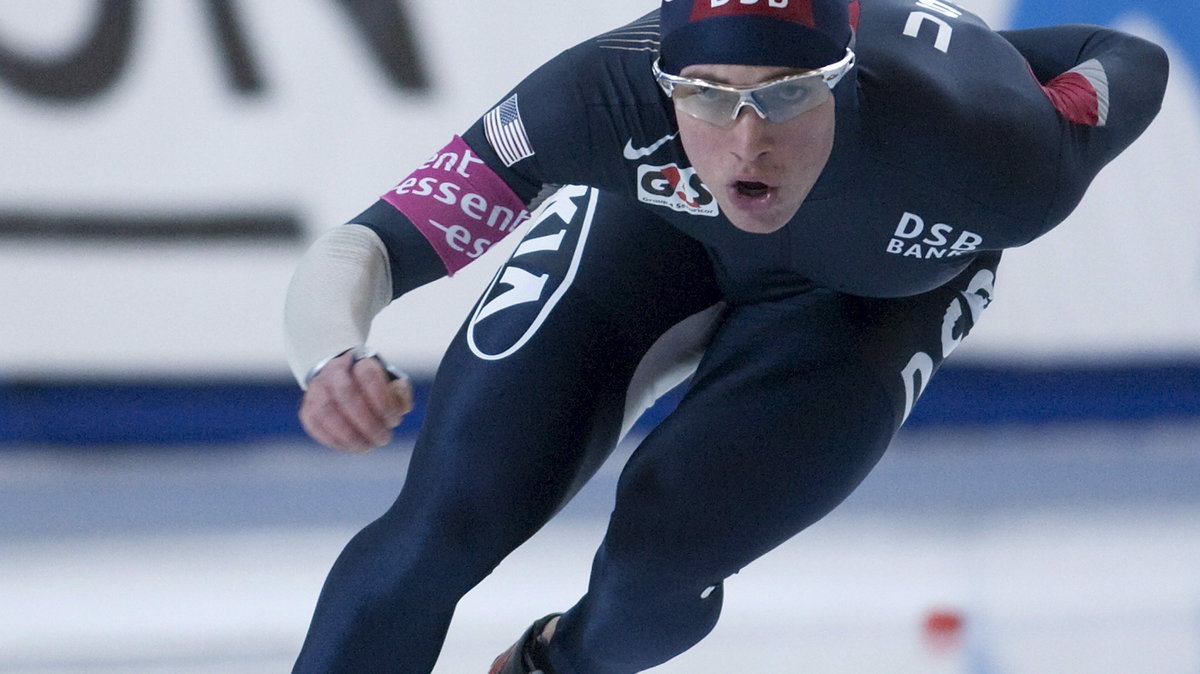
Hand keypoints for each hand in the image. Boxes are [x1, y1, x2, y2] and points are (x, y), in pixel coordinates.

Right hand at [299, 351, 413, 451]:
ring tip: (367, 446)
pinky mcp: (306, 408)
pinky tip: (351, 446)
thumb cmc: (373, 388)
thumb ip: (400, 394)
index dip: (383, 402)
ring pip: (326, 411)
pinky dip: (334, 439)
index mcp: (357, 361)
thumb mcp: (392, 384)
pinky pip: (314, 425)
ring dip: (350, 434)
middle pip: (346, 394)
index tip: (394, 421)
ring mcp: (316, 389)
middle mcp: (332, 371)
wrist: (343, 381)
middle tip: (383, 438)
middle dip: (368, 422)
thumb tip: (400, 406)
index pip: (368, 375)